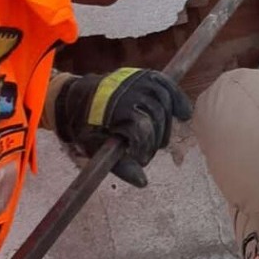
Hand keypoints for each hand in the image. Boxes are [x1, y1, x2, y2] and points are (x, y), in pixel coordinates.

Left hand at [54, 68, 191, 187]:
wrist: (74, 100)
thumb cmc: (85, 126)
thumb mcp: (95, 148)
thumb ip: (120, 165)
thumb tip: (143, 182)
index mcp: (111, 107)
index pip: (142, 128)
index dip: (145, 147)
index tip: (140, 159)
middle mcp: (126, 89)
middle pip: (156, 115)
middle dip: (156, 138)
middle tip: (149, 151)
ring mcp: (135, 80)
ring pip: (165, 99)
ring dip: (167, 123)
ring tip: (160, 138)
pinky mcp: (143, 76)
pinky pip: (166, 85)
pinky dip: (178, 98)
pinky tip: (184, 113)